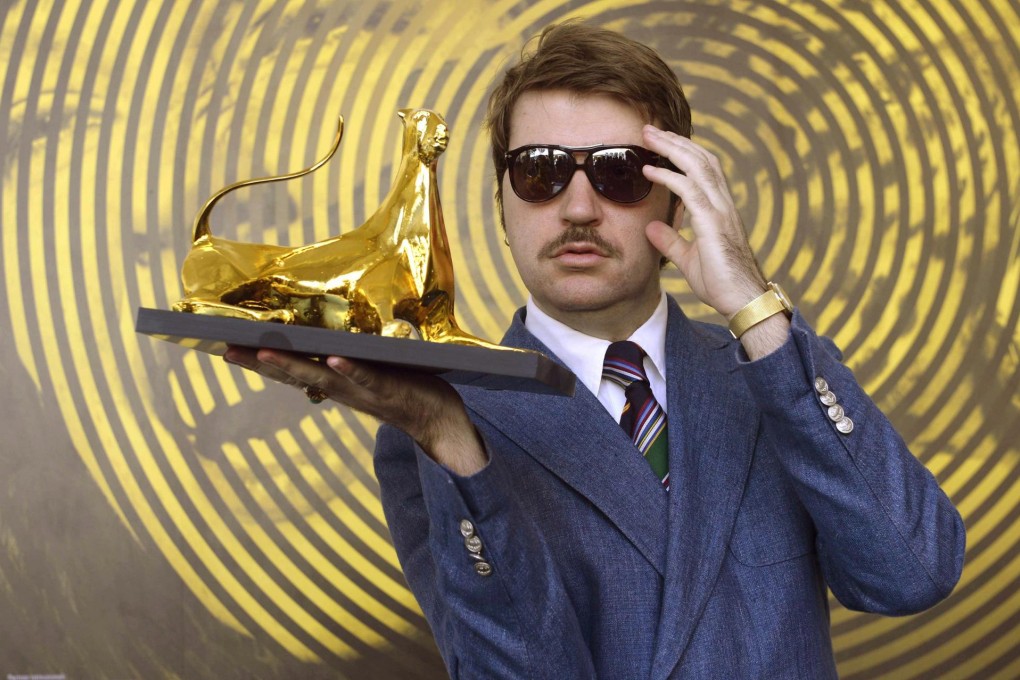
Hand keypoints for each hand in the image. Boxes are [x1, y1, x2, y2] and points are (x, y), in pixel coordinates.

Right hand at [223, 346, 487, 474]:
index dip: (260, 361)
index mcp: (335, 383)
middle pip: (295, 375)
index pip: (291, 371)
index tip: (225, 347)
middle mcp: (342, 388)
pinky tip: (332, 359)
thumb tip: (325, 331)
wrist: (440, 420)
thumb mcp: (369, 372)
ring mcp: (363, 390)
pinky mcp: (390, 389)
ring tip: (264, 352)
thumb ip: (348, 358)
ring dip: (294, 367)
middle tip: (228, 350)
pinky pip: (367, 378)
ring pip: (323, 377)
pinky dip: (350, 370)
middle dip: (261, 363)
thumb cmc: (404, 388)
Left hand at [641, 125, 767, 317]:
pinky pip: (690, 191)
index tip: (661, 142)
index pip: (704, 169)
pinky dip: (668, 177)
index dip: (683, 152)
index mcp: (720, 209)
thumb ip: (672, 241)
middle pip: (701, 159)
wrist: (744, 301)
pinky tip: (650, 171)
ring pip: (697, 166)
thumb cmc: (722, 284)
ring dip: (671, 148)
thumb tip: (652, 227)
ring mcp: (720, 211)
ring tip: (648, 136)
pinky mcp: (713, 224)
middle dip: (675, 140)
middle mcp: (723, 204)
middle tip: (649, 128)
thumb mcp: (689, 259)